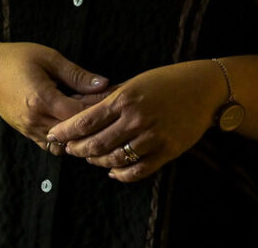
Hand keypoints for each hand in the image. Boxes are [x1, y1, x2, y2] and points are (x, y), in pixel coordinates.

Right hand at [0, 41, 107, 150]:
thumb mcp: (48, 58)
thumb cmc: (15, 58)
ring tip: (92, 116)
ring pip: (66, 143)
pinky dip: (67, 139)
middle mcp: (36, 120)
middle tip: (109, 108)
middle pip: (76, 132)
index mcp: (42, 99)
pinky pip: (53, 146)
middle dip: (94, 122)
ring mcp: (30, 130)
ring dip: (81, 132)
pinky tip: (76, 125)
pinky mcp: (27, 134)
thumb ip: (77, 74)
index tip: (114, 97)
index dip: (100, 107)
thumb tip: (104, 84)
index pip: (81, 114)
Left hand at [46, 61, 219, 182]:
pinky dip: (121, 174)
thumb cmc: (166, 81)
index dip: (66, 132)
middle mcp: (136, 119)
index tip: (53, 136)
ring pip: (114, 159)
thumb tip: (78, 105)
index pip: (85, 121)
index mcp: (125, 99)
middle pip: (96, 144)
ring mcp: (152, 137)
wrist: (204, 89)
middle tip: (68, 150)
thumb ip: (108, 97)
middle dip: (77, 149)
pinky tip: (113, 171)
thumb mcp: (134, 82)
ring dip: (97, 162)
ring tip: (90, 158)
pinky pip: (137, 170)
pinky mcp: (167, 152)